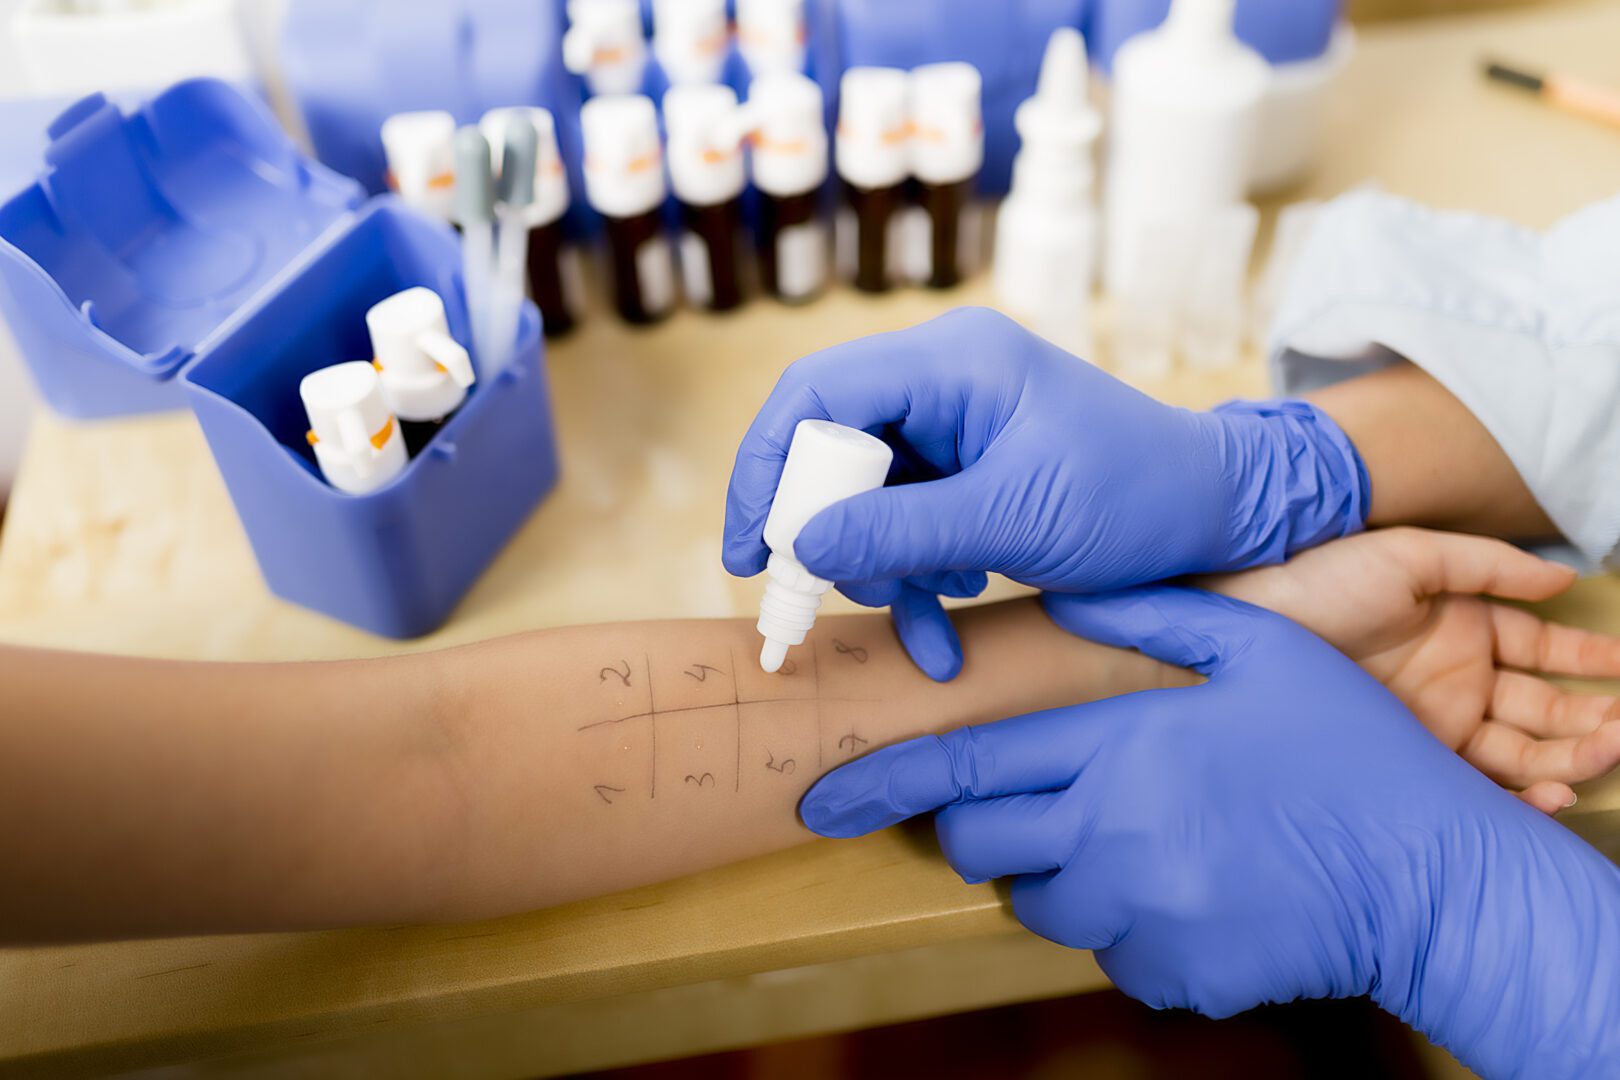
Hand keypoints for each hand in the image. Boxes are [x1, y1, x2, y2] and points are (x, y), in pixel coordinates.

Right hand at [724, 307, 1367, 680]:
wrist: (1217, 514)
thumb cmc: (1135, 496)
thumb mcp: (1015, 519)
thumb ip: (903, 530)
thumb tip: (803, 545)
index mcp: (952, 362)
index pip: (816, 394)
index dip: (766, 469)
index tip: (750, 551)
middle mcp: (941, 380)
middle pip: (829, 448)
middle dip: (824, 532)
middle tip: (812, 598)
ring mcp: (953, 425)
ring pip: (862, 495)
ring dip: (879, 566)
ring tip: (923, 615)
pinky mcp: (966, 469)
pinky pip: (905, 520)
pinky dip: (914, 574)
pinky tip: (948, 617)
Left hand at [801, 587, 1619, 1077]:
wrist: (1434, 874)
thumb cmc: (1347, 751)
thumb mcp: (1260, 651)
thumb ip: (1149, 617)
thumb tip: (1063, 602)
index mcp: (1119, 747)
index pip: (965, 769)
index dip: (881, 786)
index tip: (820, 802)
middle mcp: (1112, 835)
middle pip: (981, 847)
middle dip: (982, 829)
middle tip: (1037, 807)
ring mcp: (1142, 914)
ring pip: (1039, 906)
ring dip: (1062, 875)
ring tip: (1146, 841)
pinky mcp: (1175, 974)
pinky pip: (1111, 956)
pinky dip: (1130, 927)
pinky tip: (1196, 889)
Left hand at [1205, 528, 1619, 812]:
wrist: (1246, 626)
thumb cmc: (1318, 580)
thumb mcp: (1408, 557)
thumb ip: (1486, 565)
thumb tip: (1562, 577)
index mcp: (1463, 627)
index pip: (1544, 649)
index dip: (1591, 660)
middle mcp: (1456, 677)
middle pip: (1544, 706)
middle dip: (1593, 718)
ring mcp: (1433, 720)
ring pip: (1522, 748)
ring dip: (1570, 756)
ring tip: (1610, 752)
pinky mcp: (1408, 756)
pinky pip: (1475, 781)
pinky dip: (1518, 793)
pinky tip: (1554, 793)